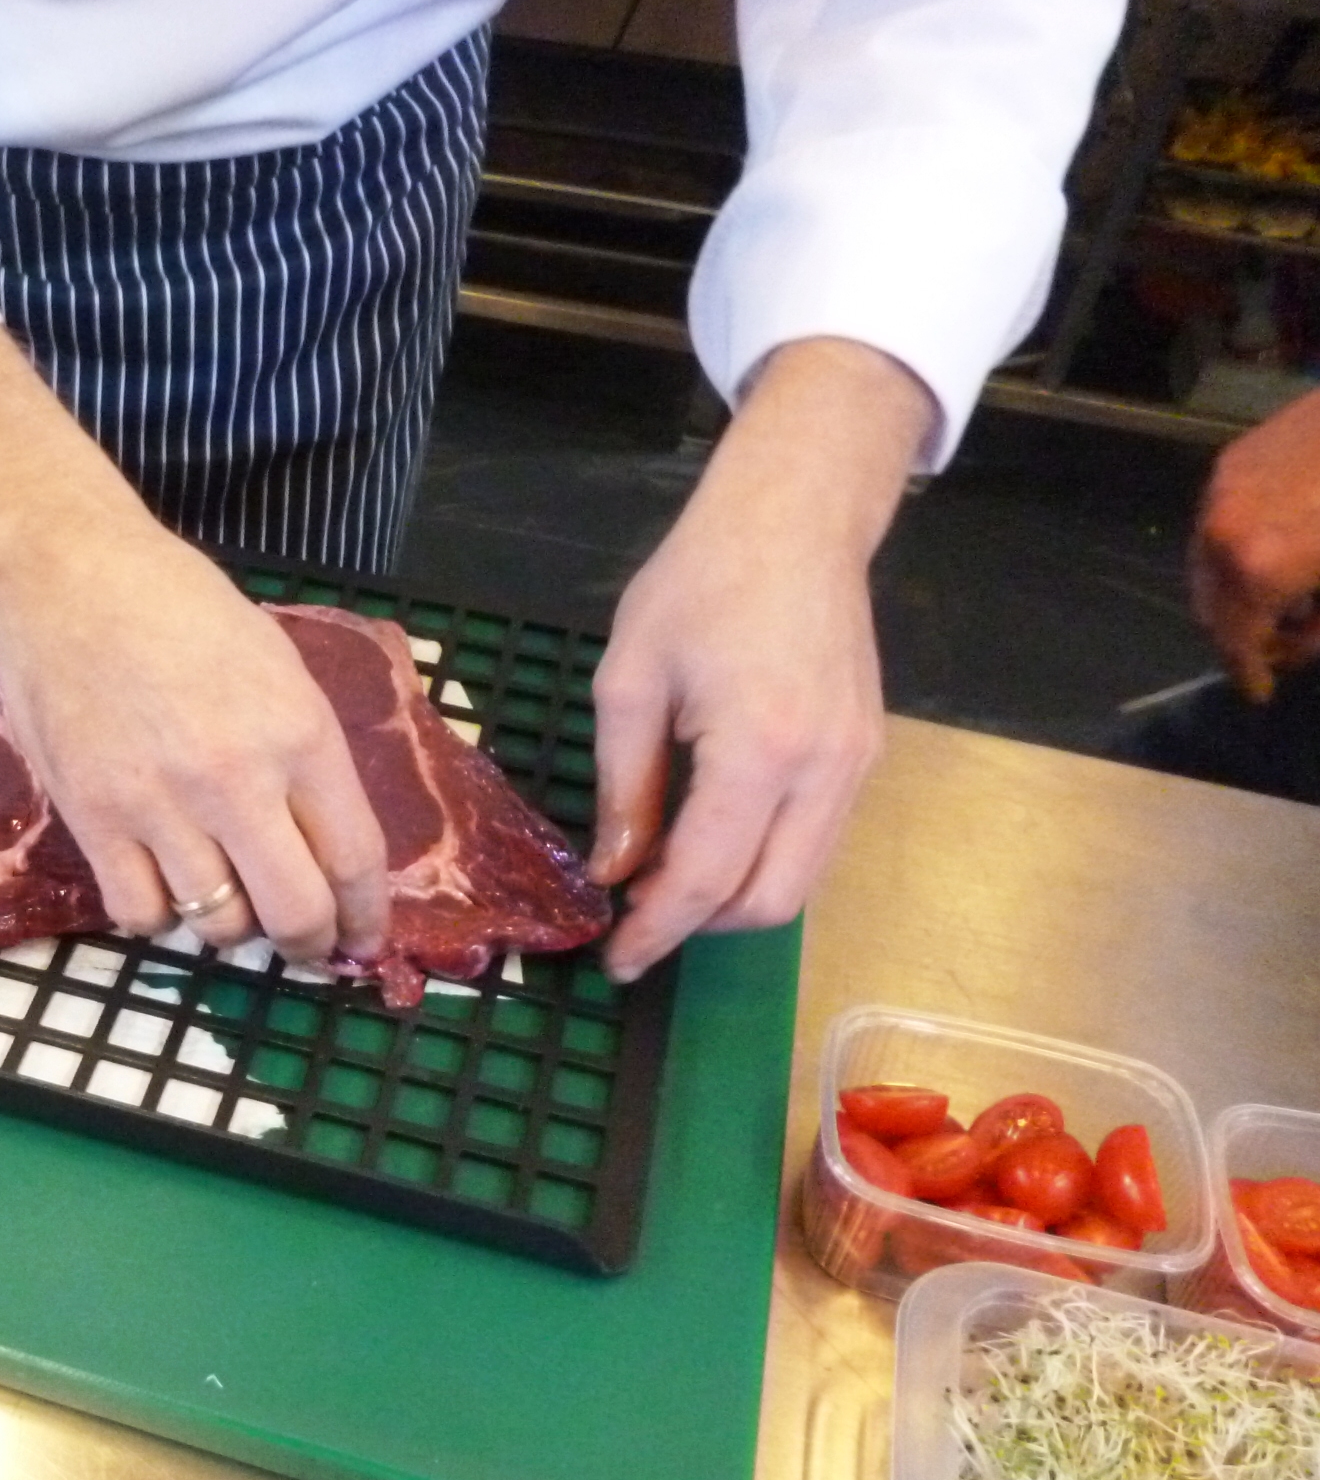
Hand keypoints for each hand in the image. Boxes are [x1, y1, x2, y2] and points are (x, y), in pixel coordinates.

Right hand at [0, 321, 387, 960]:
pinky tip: (158, 885)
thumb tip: (325, 844)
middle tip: (298, 943)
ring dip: (228, 926)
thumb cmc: (176, 605)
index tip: (361, 939)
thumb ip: (303, 756)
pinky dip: (156, 916)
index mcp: (298, 733)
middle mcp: (236, 780)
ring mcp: (160, 806)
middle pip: (294, 914)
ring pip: (216, 925)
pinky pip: (139, 914)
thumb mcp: (275, 666)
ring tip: (220, 896)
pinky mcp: (92, 819)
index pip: (355, 858)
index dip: (365, 917)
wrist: (66, 573)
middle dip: (306, 944)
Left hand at [588, 339, 931, 981]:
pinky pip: (814, 842)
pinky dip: (760, 862)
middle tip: (635, 916)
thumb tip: (615, 871)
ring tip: (664, 876)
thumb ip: (625, 786)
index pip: (706, 879)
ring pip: (799, 883)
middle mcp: (825, 770)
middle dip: (697, 926)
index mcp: (762, 748)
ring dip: (730, 900)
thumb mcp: (629, 680)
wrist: (796, 519)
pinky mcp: (865, 756)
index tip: (614, 960)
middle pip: (768, 902)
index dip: (656, 931)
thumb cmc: (700, 582)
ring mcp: (857, 766)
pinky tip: (707, 838)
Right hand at [1192, 388, 1319, 703]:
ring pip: (1207, 564)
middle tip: (1280, 643)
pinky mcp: (1231, 461)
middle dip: (1241, 633)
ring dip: (1238, 591)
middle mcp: (1222, 532)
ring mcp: (1221, 491)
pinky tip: (1280, 543)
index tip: (1261, 691)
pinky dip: (1240, 549)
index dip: (1249, 672)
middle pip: (1209, 606)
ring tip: (1284, 592)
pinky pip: (1219, 523)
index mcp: (1260, 567)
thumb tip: (1298, 641)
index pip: (1235, 640)